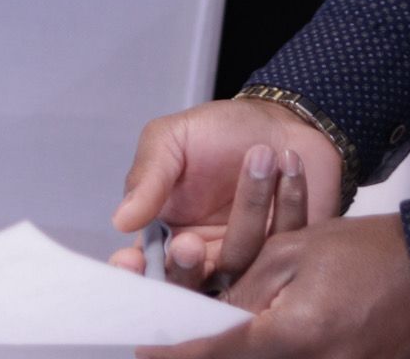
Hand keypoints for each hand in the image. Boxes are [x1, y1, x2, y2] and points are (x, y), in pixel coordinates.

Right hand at [110, 98, 342, 286]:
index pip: (143, 268)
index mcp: (167, 233)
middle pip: (186, 287)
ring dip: (250, 211)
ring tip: (262, 156)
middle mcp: (204, 258)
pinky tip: (287, 162)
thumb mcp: (173, 139)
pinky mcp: (285, 261)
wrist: (283, 122)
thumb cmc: (222, 130)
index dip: (134, 275)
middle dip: (184, 270)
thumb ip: (149, 175)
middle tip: (189, 243)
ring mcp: (246, 265)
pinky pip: (284, 253)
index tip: (131, 263)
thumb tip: (121, 221)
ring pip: (238, 269)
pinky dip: (287, 204)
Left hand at [143, 214, 409, 358]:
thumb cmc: (359, 250)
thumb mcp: (292, 251)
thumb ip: (247, 291)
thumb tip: (213, 319)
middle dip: (213, 351)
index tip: (147, 347)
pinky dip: (277, 352)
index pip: (220, 351)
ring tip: (226, 332)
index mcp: (292, 333)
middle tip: (184, 339)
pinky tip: (272, 332)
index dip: (180, 351)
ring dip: (246, 349)